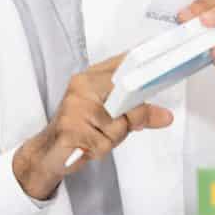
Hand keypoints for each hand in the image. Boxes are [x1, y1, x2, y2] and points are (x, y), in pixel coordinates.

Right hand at [12, 54, 173, 200]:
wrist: (49, 150)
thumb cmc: (82, 129)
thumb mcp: (113, 119)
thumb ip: (139, 114)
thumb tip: (166, 116)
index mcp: (90, 77)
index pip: (122, 64)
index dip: (141, 67)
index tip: (159, 70)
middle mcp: (82, 87)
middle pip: (126, 94)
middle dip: (132, 116)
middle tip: (122, 125)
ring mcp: (75, 106)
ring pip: (117, 124)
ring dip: (113, 138)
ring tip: (97, 137)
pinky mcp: (71, 128)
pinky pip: (104, 143)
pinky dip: (101, 150)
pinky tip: (88, 146)